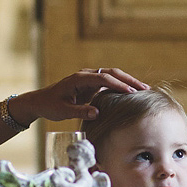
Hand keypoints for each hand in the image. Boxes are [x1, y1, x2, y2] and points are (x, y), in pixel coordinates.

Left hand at [13, 68, 147, 124]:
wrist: (40, 101)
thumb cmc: (50, 105)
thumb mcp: (63, 111)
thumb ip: (79, 111)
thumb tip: (97, 113)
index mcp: (79, 79)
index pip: (103, 78)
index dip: (119, 85)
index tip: (132, 93)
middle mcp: (86, 75)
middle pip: (112, 73)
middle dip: (129, 80)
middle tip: (145, 88)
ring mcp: (89, 78)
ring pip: (112, 76)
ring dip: (127, 82)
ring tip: (143, 90)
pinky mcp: (91, 85)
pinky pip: (108, 83)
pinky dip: (120, 86)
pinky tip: (131, 93)